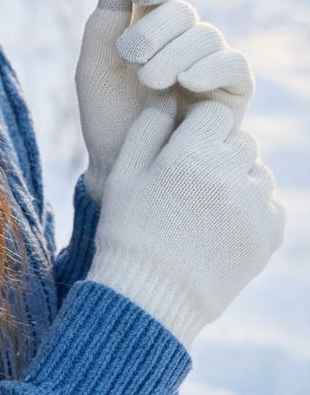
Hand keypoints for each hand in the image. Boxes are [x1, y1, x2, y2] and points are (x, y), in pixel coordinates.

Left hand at [76, 0, 253, 203]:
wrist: (127, 168)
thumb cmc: (108, 117)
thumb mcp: (93, 69)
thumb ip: (102, 25)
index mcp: (149, 27)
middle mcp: (182, 40)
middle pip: (180, 10)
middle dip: (151, 29)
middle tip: (127, 56)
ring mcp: (209, 63)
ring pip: (205, 34)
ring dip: (174, 52)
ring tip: (148, 81)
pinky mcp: (232, 90)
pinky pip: (233, 64)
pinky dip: (211, 67)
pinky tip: (188, 81)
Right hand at [88, 95, 285, 348]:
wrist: (149, 299)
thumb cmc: (129, 229)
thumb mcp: (123, 173)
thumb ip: (148, 127)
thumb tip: (168, 96)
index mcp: (190, 154)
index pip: (214, 113)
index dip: (197, 126)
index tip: (183, 144)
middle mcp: (228, 175)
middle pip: (241, 140)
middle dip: (219, 150)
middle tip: (193, 177)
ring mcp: (253, 208)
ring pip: (258, 172)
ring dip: (239, 179)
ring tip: (207, 204)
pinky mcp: (268, 238)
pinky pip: (271, 205)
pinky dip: (253, 210)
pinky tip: (223, 225)